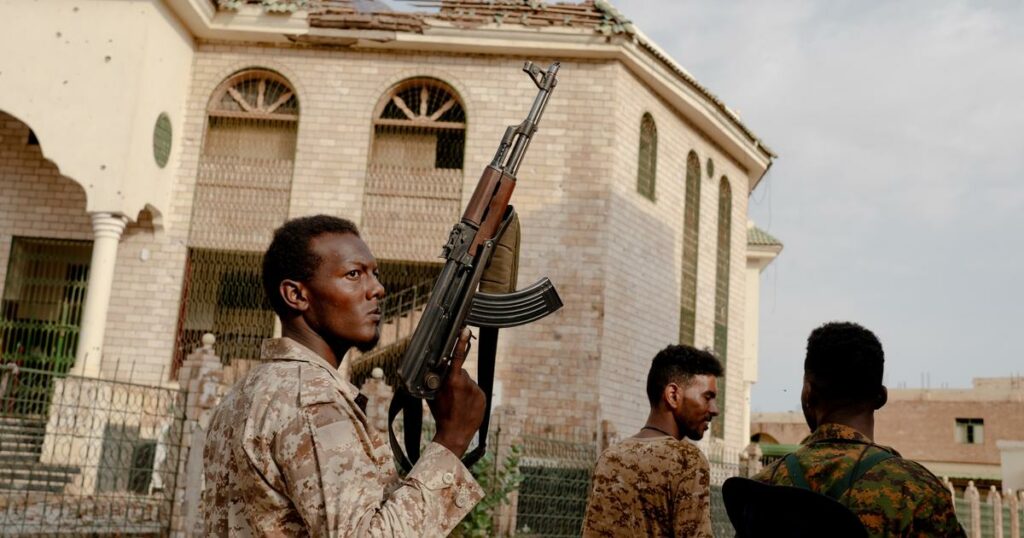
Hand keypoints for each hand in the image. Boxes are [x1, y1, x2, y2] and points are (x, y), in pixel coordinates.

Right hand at [429, 328, 485, 457]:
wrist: (455, 434)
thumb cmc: (441, 415)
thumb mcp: (433, 395)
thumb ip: (436, 380)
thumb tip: (435, 370)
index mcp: (452, 381)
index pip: (456, 357)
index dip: (460, 342)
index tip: (465, 330)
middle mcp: (466, 383)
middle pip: (460, 372)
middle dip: (455, 378)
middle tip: (450, 393)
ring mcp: (476, 390)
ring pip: (468, 381)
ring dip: (463, 387)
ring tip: (458, 402)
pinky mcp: (483, 397)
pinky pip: (475, 390)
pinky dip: (471, 395)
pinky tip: (465, 405)